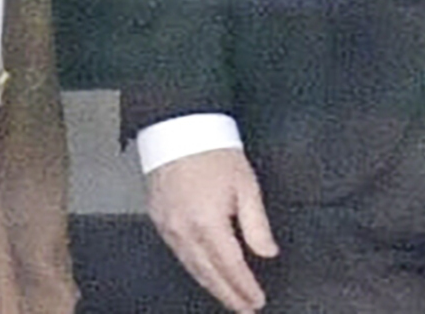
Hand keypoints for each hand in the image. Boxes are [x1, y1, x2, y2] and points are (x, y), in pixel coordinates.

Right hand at [145, 147, 277, 311]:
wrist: (178, 128)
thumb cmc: (213, 152)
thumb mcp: (246, 185)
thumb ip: (257, 224)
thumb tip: (267, 252)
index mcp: (208, 222)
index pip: (230, 267)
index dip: (244, 288)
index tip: (257, 300)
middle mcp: (184, 230)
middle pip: (208, 274)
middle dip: (228, 295)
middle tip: (244, 309)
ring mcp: (167, 226)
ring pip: (191, 267)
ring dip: (211, 286)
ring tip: (228, 298)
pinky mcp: (158, 220)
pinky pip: (178, 253)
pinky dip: (194, 268)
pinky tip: (204, 273)